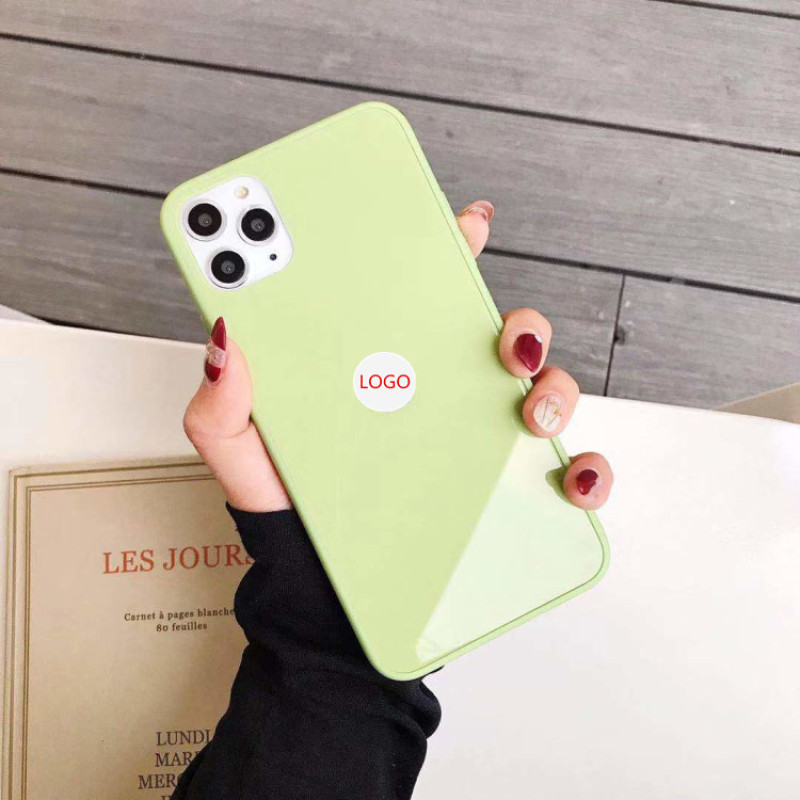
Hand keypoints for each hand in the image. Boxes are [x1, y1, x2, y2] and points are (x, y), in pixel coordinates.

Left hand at [183, 200, 612, 512]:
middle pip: (498, 336)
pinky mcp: (500, 497)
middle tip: (503, 337)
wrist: (320, 592)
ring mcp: (475, 443)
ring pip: (542, 391)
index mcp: (380, 366)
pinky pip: (561, 474)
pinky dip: (581, 470)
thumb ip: (223, 401)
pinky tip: (566, 476)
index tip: (468, 224)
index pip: (419, 295)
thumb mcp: (240, 453)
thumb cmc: (288, 512)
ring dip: (554, 387)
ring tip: (528, 409)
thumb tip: (228, 336)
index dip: (447, 250)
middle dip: (521, 322)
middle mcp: (437, 395)